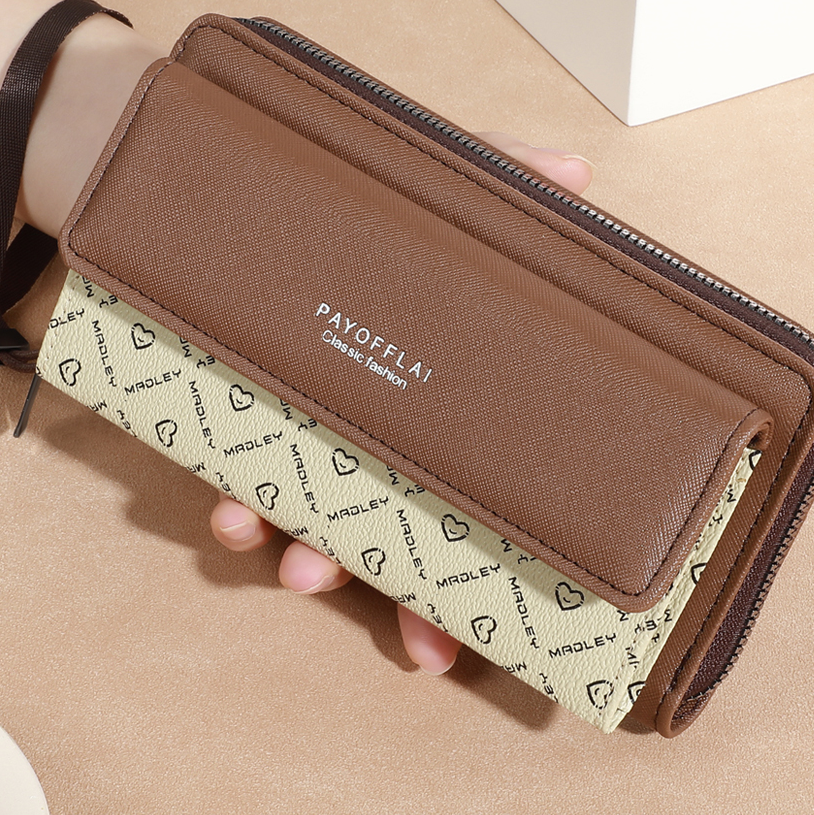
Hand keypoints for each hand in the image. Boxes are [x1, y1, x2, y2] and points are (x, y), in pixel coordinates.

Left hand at [211, 132, 593, 673]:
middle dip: (396, 594)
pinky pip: (241, 472)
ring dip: (311, 558)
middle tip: (411, 634)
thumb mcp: (442, 184)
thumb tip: (577, 175)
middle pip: (392, 535)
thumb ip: (506, 183)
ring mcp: (305, 424)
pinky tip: (236, 511)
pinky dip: (241, 504)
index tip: (453, 639)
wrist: (249, 181)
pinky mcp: (244, 407)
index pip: (456, 502)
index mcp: (432, 403)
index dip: (456, 583)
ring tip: (304, 566)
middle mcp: (371, 428)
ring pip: (312, 520)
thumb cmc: (365, 198)